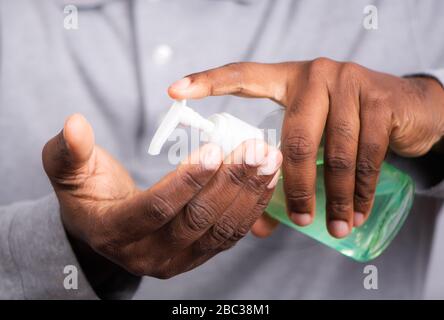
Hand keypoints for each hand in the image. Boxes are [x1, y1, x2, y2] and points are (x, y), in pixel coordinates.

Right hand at [42, 114, 281, 277]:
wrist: (105, 226)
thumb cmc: (88, 194)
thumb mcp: (68, 172)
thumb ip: (69, 150)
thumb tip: (74, 123)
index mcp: (114, 232)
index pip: (156, 208)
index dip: (186, 181)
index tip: (215, 149)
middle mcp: (148, 255)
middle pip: (196, 221)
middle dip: (229, 183)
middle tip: (255, 150)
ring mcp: (176, 260)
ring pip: (219, 230)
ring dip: (248, 194)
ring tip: (269, 160)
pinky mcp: (197, 255)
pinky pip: (229, 235)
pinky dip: (250, 207)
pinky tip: (267, 179)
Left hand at [168, 59, 443, 237]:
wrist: (407, 108)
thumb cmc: (346, 125)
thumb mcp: (312, 139)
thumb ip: (288, 174)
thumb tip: (262, 224)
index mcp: (286, 79)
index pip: (242, 76)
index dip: (208, 82)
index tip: (174, 90)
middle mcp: (314, 74)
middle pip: (293, 138)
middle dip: (295, 187)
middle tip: (297, 219)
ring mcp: (348, 82)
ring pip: (333, 152)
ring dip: (334, 197)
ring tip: (336, 225)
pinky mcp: (379, 98)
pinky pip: (366, 155)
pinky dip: (361, 191)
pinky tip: (357, 213)